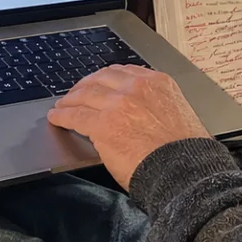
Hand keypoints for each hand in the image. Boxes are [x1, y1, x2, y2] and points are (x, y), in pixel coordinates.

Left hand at [47, 65, 211, 191]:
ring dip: (70, 99)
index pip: (124, 71)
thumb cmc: (185, 152)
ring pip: (85, 95)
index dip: (106, 78)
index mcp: (159, 82)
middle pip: (101, 78)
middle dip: (85, 85)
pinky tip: (57, 117)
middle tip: (76, 93)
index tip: (99, 82)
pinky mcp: (102, 124)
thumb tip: (139, 114)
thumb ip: (156, 105)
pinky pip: (75, 115)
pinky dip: (63, 115)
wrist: (183, 169)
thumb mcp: (176, 114)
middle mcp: (137, 87)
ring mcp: (118, 103)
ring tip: (62, 105)